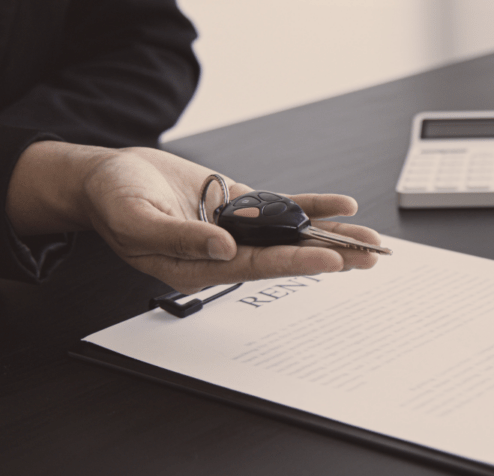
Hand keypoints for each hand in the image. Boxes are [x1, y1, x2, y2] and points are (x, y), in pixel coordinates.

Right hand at [7, 142, 379, 292]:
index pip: (257, 266)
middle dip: (330, 256)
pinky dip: (312, 207)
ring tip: (370, 240)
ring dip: (331, 235)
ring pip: (291, 235)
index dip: (296, 263)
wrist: (108, 178)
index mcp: (197, 265)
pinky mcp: (240, 209)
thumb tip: (223, 247)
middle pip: (285, 256)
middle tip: (371, 257)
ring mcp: (236, 231)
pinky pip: (282, 209)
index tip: (333, 261)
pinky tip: (341, 207)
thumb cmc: (114, 200)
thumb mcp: (135, 219)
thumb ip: (178, 237)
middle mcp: (224, 253)